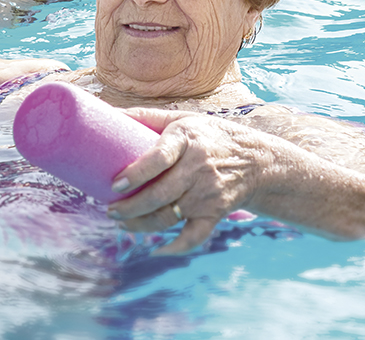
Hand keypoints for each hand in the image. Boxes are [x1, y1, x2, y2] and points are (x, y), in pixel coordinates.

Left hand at [105, 108, 271, 254]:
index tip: (115, 184)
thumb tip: (108, 113)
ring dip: (141, 225)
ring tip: (121, 223)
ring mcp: (207, 195)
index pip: (159, 158)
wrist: (255, 161)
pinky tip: (156, 250)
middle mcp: (198, 169)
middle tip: (110, 210)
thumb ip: (146, 117)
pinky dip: (175, 248)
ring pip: (169, 217)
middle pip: (160, 194)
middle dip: (130, 207)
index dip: (136, 173)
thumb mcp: (182, 119)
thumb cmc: (208, 136)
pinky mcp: (214, 214)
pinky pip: (194, 237)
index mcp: (186, 140)